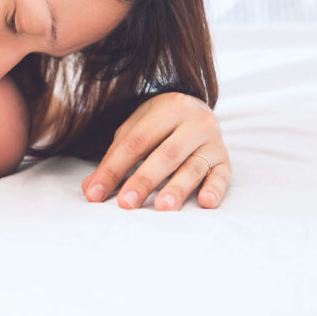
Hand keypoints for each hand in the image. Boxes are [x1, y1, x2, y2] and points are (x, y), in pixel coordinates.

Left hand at [81, 92, 230, 210]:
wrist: (196, 108)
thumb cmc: (158, 124)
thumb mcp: (134, 130)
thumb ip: (114, 158)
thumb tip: (90, 189)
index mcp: (167, 108)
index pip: (136, 142)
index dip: (113, 169)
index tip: (95, 193)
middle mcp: (194, 121)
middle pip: (166, 154)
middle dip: (144, 180)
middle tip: (126, 203)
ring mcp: (213, 140)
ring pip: (193, 166)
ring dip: (177, 188)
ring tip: (162, 207)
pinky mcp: (225, 159)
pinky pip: (223, 176)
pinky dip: (215, 189)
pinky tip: (205, 203)